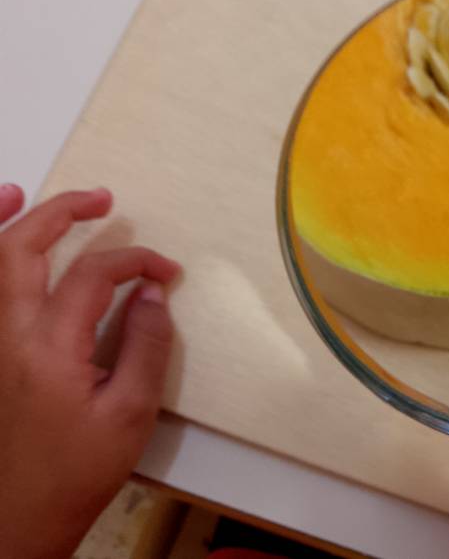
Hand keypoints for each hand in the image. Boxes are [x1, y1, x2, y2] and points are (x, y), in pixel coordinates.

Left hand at [0, 184, 180, 557]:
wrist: (15, 519)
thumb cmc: (75, 471)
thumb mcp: (130, 415)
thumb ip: (146, 347)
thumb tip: (154, 294)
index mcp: (48, 348)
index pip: (93, 275)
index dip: (136, 262)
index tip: (168, 272)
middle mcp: (7, 334)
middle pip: (22, 249)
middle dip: (63, 212)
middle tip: (103, 198)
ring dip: (13, 222)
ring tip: (34, 194)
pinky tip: (2, 239)